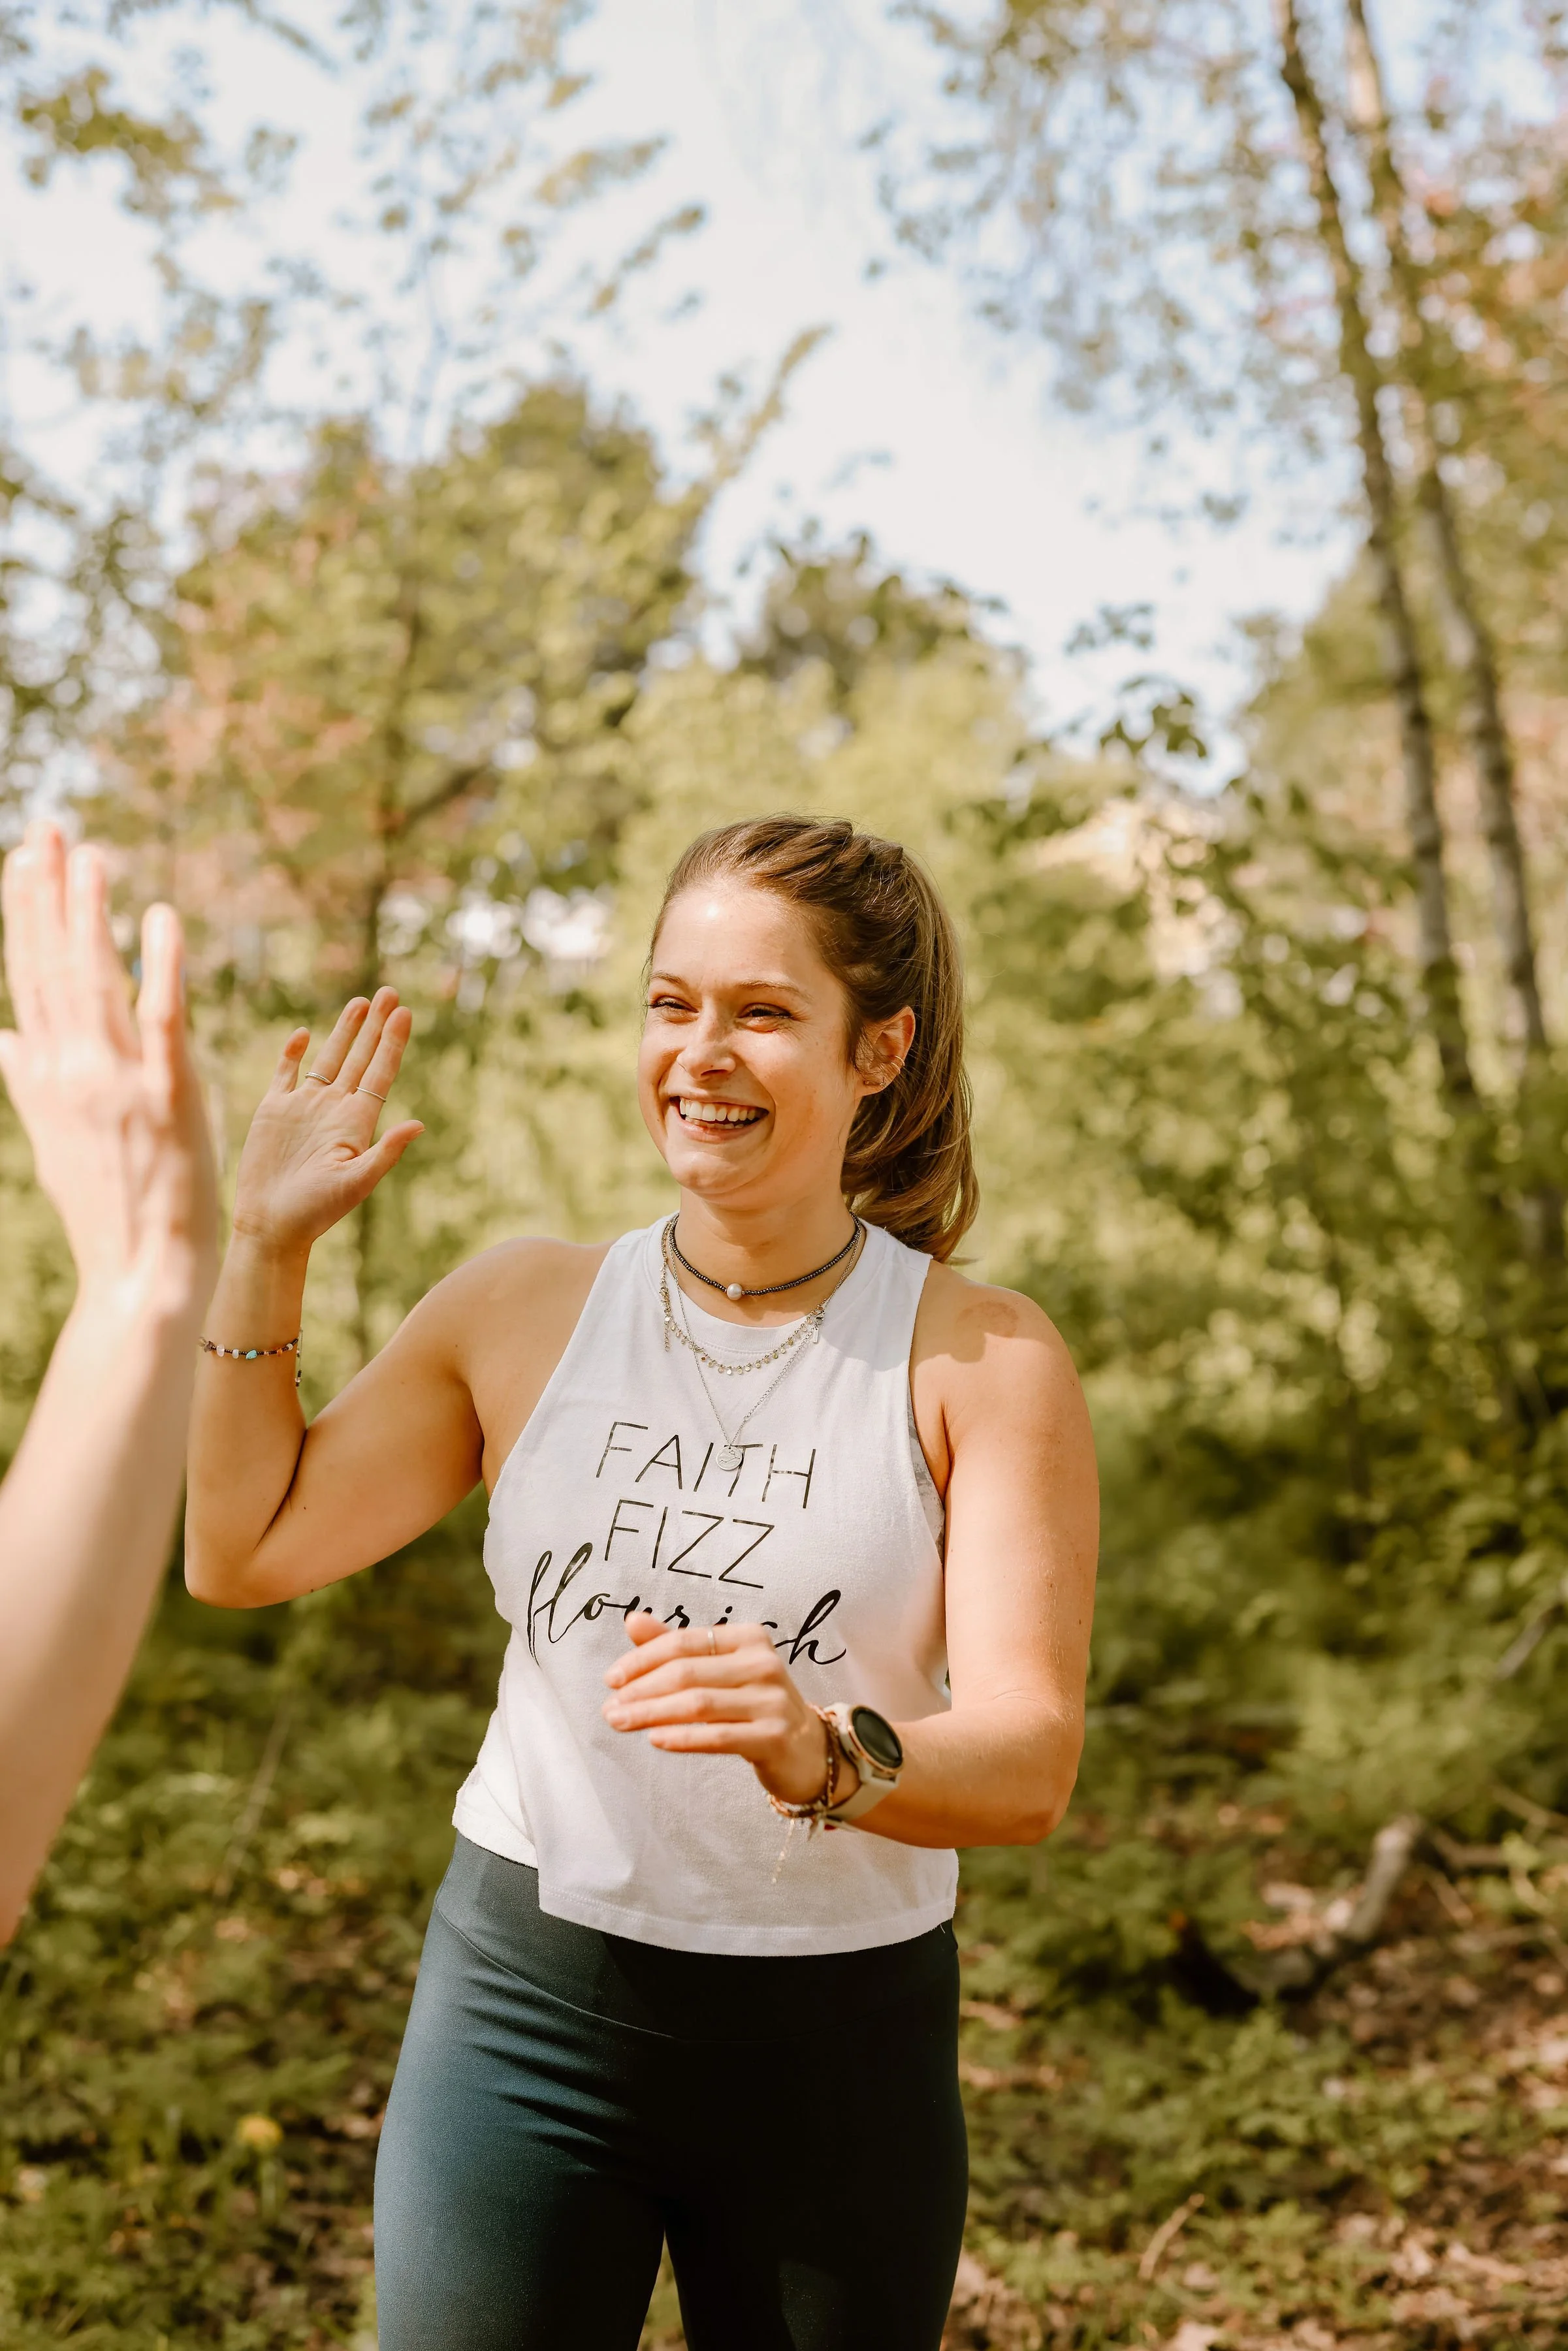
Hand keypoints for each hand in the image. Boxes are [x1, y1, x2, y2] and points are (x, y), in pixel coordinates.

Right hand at [0, 822, 217, 1321]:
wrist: (143, 1269)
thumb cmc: (106, 1205)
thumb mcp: (53, 1138)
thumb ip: (29, 1081)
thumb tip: (2, 1038)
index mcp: (44, 1075)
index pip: (30, 977)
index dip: (25, 916)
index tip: (23, 861)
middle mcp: (70, 1070)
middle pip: (53, 965)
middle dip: (47, 893)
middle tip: (47, 830)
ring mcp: (115, 1081)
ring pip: (95, 981)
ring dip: (90, 913)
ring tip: (88, 854)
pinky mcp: (166, 1095)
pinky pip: (162, 1018)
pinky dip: (161, 965)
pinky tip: (161, 916)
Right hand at [231, 989, 422, 1253]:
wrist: (272, 1225)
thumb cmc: (316, 1211)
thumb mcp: (356, 1182)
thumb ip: (386, 1152)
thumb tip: (419, 1125)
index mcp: (357, 1122)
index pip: (380, 1073)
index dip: (392, 1043)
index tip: (405, 1013)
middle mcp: (334, 1109)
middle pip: (360, 1057)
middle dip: (374, 1025)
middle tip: (390, 991)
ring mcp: (304, 1108)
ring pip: (329, 1059)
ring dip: (345, 1031)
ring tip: (361, 1002)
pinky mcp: (274, 1111)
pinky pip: (286, 1073)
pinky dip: (293, 1053)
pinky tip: (304, 1034)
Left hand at [602, 1614, 856, 1808]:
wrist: (807, 1750)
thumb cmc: (753, 1704)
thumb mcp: (719, 1669)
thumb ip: (677, 1646)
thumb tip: (632, 1621)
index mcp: (749, 1637)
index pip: (684, 1642)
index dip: (642, 1659)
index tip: (611, 1679)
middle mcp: (764, 1663)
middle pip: (687, 1673)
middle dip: (640, 1690)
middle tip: (609, 1708)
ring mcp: (772, 1700)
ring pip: (697, 1704)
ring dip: (651, 1713)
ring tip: (620, 1723)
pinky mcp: (774, 1736)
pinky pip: (718, 1736)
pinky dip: (682, 1737)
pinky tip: (655, 1738)